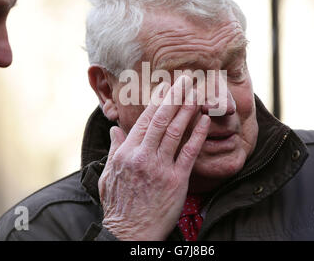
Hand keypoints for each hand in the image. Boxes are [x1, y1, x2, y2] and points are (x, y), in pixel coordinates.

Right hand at [98, 75, 210, 240]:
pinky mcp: (177, 181)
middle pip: (162, 119)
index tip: (166, 86)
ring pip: (176, 131)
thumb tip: (115, 129)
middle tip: (186, 79)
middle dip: (175, 96)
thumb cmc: (118, 204)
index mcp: (126, 153)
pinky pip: (189, 153)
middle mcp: (143, 156)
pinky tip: (204, 120)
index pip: (144, 120)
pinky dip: (197, 135)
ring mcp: (161, 168)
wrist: (129, 233)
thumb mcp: (108, 174)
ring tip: (197, 92)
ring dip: (188, 109)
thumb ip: (114, 149)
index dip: (158, 100)